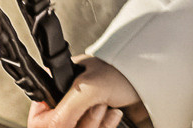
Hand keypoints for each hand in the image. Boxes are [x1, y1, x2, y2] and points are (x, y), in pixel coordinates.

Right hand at [28, 55, 146, 127]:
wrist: (153, 80)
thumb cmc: (122, 71)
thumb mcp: (87, 89)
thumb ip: (65, 112)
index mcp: (58, 86)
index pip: (39, 117)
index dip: (49, 123)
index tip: (63, 122)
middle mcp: (68, 102)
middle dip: (81, 123)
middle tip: (96, 109)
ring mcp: (83, 115)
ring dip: (95, 126)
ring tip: (108, 109)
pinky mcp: (98, 125)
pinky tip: (115, 115)